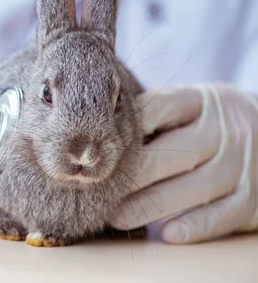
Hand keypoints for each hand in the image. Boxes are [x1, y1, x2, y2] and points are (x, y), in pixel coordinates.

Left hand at [109, 83, 257, 242]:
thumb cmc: (207, 121)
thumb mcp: (189, 104)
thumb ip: (153, 112)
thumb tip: (97, 131)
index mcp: (201, 102)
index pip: (160, 108)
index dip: (127, 127)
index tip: (95, 146)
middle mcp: (222, 132)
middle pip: (172, 153)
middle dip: (132, 175)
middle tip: (97, 189)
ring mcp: (239, 165)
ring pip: (192, 188)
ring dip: (150, 206)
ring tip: (115, 217)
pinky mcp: (251, 198)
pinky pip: (222, 215)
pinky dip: (195, 226)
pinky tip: (167, 234)